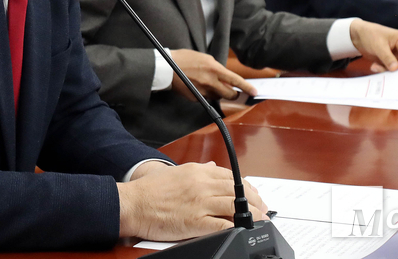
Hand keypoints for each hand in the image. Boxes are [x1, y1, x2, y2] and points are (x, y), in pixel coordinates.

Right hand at [117, 161, 267, 240]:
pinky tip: (244, 230)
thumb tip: (213, 167)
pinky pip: (222, 225)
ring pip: (236, 206)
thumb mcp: (177, 172)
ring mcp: (200, 203)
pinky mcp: (195, 222)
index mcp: (198, 171)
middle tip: (264, 209)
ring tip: (261, 221)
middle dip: (255, 201)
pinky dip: (236, 227)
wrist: (133, 203)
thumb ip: (198, 170)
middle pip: (238, 191)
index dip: (247, 187)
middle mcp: (202, 184)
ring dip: (253, 215)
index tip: (254, 194)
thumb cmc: (150, 191)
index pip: (231, 176)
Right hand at [170, 49, 256, 100]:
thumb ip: (216, 68)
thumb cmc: (185, 58)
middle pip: (229, 94)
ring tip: (208, 84)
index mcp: (214, 69)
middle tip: (233, 92)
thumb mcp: (205, 58)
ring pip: (217, 97)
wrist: (166, 67)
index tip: (254, 92)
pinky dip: (205, 94)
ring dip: (217, 93)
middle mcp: (210, 82)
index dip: (247, 87)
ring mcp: (203, 91)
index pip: (235, 80)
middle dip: (233, 94)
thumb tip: (224, 77)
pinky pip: (205, 98)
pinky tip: (198, 86)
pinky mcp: (195, 98)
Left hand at [349, 19, 397, 77]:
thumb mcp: (378, 46)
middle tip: (383, 70)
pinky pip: (392, 70)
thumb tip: (395, 68)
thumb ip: (387, 57)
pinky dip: (384, 70)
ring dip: (387, 70)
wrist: (359, 35)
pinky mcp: (392, 60)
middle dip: (397, 69)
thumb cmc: (370, 35)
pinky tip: (374, 66)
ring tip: (374, 67)